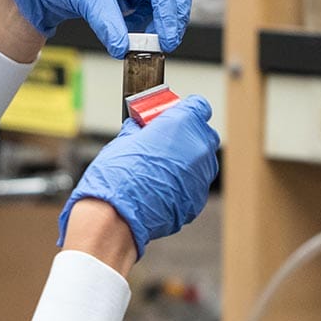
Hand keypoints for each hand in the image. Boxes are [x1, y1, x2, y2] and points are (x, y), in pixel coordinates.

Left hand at [3, 0, 192, 57]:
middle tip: (167, 42)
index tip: (166, 36)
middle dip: (173, 15)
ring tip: (145, 42)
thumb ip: (106, 22)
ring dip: (159, 23)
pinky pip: (149, 12)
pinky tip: (130, 34)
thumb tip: (122, 48)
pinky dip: (144, 26)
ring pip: (165, 1)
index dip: (168, 9)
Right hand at [57, 96, 219, 258]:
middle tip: (164, 143)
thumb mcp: (124, 141)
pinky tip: (161, 190)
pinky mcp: (197, 199)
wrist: (118, 214)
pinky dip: (182, 185)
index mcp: (182, 123)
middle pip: (203, 134)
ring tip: (160, 171)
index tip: (172, 117)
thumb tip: (138, 129)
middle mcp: (198, 146)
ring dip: (187, 162)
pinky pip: (194, 186)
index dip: (185, 111)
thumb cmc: (118, 173)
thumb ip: (140, 132)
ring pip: (202, 162)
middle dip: (187, 137)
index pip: (198, 106)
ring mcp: (202, 175)